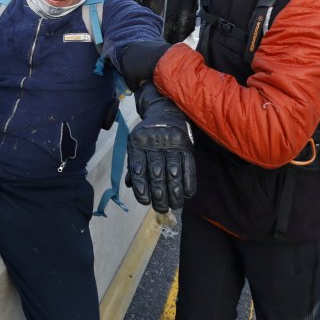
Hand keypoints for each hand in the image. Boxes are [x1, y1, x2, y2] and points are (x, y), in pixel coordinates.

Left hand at [124, 83, 195, 212]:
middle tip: (161, 209)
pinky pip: (188, 166)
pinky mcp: (186, 144)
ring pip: (173, 171)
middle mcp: (154, 141)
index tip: (145, 201)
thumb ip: (133, 164)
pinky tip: (187, 194)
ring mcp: (172, 142)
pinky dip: (189, 182)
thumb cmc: (148, 134)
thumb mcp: (135, 144)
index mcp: (138, 142)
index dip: (141, 187)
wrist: (166, 111)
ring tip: (174, 206)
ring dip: (175, 192)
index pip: (138, 167)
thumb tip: (130, 186)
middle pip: (156, 172)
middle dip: (159, 194)